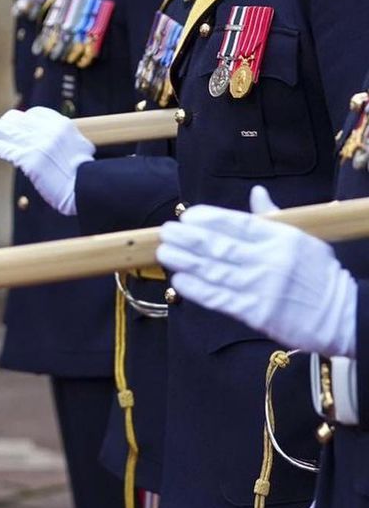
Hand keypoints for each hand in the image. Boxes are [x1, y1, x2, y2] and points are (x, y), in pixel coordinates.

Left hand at [0, 106, 94, 215]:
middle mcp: (48, 131)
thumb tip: (54, 140)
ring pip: (9, 132)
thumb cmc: (86, 174)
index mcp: (63, 125)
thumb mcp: (80, 146)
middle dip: (6, 121)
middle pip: (19, 120)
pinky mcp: (28, 160)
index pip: (35, 113)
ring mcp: (37, 144)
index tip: (16, 122)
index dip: (23, 118)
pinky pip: (6, 149)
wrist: (87, 189)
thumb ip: (64, 139)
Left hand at [156, 186, 357, 356]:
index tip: (187, 216)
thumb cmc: (319, 273)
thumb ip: (272, 217)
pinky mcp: (256, 314)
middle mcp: (268, 261)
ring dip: (185, 261)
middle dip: (187, 238)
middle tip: (166, 232)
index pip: (237, 223)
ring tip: (165, 252)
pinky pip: (220, 299)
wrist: (343, 315)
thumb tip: (255, 192)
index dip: (208, 218)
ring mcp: (261, 288)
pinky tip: (179, 279)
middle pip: (219, 246)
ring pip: (214, 272)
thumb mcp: (302, 238)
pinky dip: (197, 289)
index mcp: (280, 238)